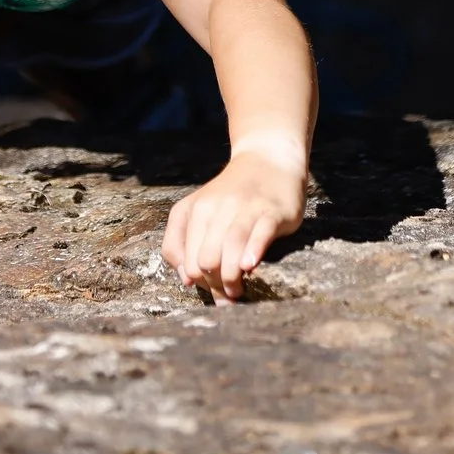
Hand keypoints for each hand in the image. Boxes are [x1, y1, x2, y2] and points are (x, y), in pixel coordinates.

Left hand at [161, 151, 305, 303]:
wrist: (268, 160)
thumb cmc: (231, 196)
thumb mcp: (196, 211)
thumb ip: (180, 243)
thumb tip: (187, 281)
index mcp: (194, 210)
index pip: (186, 259)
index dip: (198, 281)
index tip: (213, 287)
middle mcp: (216, 208)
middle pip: (206, 258)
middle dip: (215, 283)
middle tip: (228, 293)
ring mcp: (245, 208)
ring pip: (230, 247)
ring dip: (231, 277)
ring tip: (237, 291)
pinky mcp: (272, 211)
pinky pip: (259, 232)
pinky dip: (253, 250)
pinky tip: (250, 265)